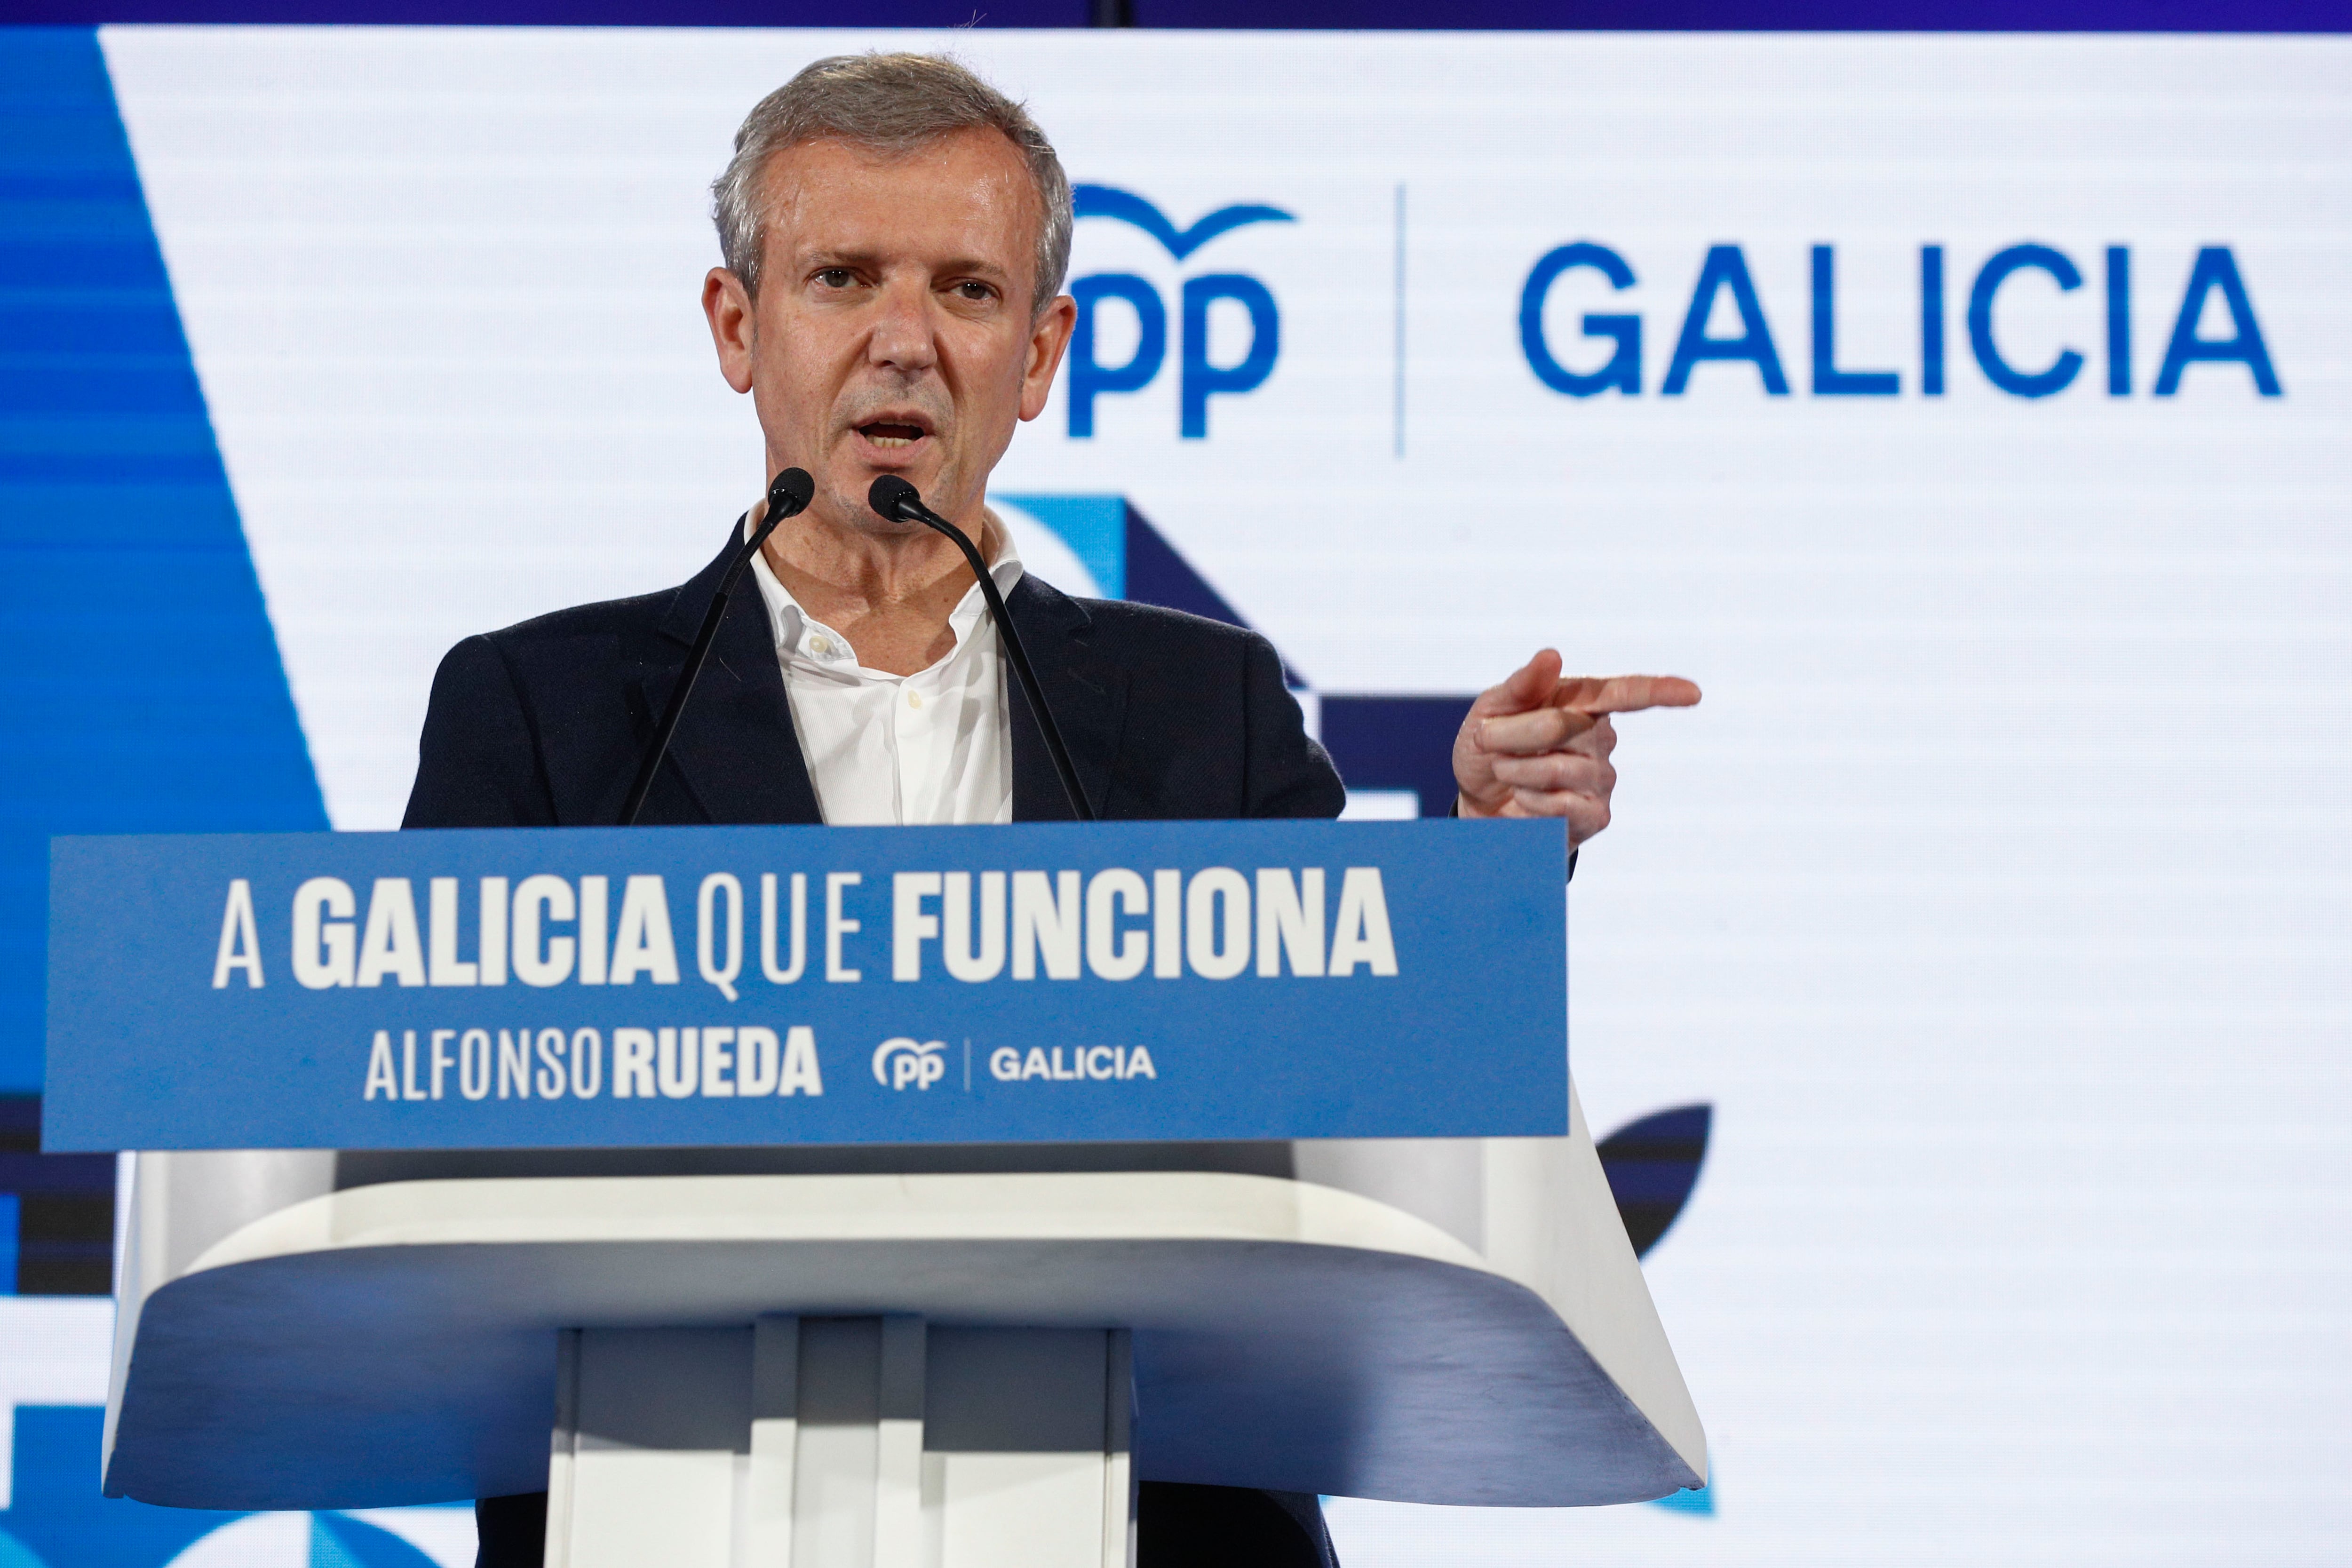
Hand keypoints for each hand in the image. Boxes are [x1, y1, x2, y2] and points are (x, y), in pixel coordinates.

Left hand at [1453, 650, 1700, 844]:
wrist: (1477, 799)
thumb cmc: (1489, 746)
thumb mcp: (1492, 708)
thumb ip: (1522, 685)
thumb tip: (1552, 655)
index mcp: (1583, 702)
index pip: (1627, 693)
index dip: (1661, 692)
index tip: (1693, 693)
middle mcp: (1601, 738)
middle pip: (1560, 726)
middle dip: (1511, 735)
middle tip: (1492, 742)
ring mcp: (1602, 779)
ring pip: (1558, 768)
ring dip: (1517, 769)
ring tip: (1507, 771)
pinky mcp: (1595, 816)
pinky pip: (1562, 805)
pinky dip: (1530, 800)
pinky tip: (1523, 799)